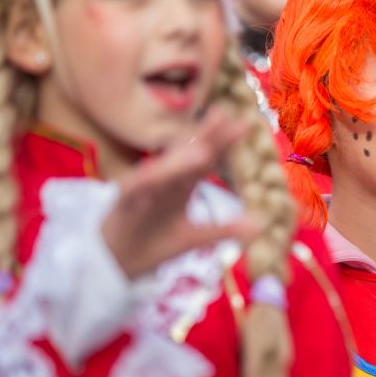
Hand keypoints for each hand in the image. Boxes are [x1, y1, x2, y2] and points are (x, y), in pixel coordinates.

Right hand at [102, 107, 259, 278]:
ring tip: (202, 150)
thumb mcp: (194, 237)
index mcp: (181, 186)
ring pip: (163, 173)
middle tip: (225, 113)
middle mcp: (164, 183)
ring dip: (179, 161)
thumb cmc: (154, 242)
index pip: (205, 159)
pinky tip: (151, 173)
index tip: (245, 123)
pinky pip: (134, 193)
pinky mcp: (123, 206)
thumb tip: (262, 224)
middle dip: (206, 136)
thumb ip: (225, 228)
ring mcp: (143, 192)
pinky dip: (143, 184)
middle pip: (186, 156)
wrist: (112, 262)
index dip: (224, 142)